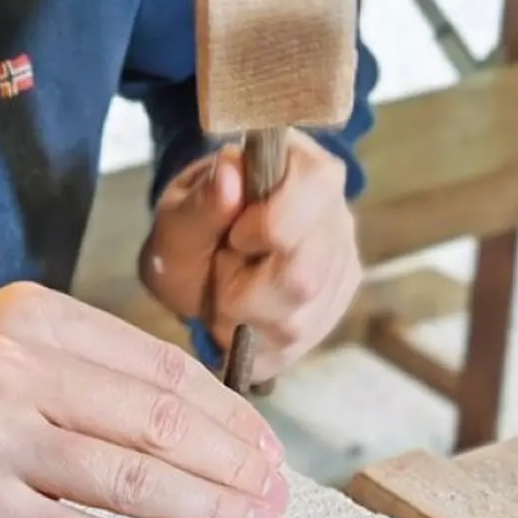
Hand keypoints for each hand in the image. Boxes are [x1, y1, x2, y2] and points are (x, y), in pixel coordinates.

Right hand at [0, 282, 287, 517]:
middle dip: (234, 466)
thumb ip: (86, 381)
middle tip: (275, 499)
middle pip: (159, 420)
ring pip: (137, 479)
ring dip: (213, 513)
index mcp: (27, 317)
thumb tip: (198, 431)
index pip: (157, 367)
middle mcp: (11, 364)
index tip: (264, 451)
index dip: (226, 415)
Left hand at [140, 130, 361, 384]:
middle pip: (302, 277)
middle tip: (221, 271)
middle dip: (243, 289)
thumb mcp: (177, 217)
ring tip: (227, 293)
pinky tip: (241, 315)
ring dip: (242, 318)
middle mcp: (336, 220)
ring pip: (294, 322)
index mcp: (307, 172)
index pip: (314, 190)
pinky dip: (252, 339)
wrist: (198, 266)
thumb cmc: (190, 233)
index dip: (266, 224)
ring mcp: (340, 271)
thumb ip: (200, 201)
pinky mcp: (331, 313)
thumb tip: (229, 173)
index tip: (233, 235)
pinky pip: (290, 346)